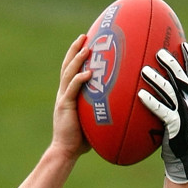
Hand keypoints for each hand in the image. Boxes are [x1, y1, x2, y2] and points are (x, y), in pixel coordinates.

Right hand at [51, 35, 91, 158]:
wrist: (65, 151)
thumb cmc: (80, 140)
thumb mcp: (93, 120)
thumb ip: (102, 110)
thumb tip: (124, 107)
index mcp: (68, 95)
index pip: (71, 71)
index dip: (76, 56)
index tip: (85, 42)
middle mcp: (64, 93)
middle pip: (67, 66)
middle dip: (74, 50)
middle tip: (84, 36)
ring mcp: (63, 99)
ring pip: (68, 73)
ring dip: (77, 59)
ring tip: (86, 47)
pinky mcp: (64, 107)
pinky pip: (72, 90)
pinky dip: (79, 80)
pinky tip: (88, 73)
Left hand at [138, 43, 187, 182]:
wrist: (185, 164)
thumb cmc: (179, 144)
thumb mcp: (180, 121)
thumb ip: (174, 107)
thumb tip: (160, 96)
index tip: (182, 44)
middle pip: (182, 78)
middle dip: (171, 63)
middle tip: (158, 52)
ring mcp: (185, 115)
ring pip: (171, 92)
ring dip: (157, 79)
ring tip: (144, 70)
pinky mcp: (176, 127)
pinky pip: (162, 111)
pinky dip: (152, 101)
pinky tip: (140, 94)